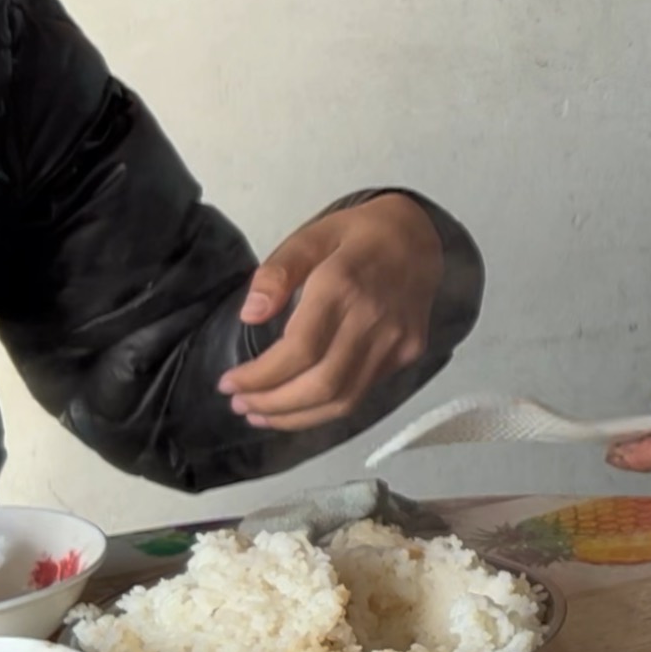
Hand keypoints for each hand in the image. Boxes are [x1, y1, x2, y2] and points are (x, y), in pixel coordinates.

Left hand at [219, 194, 444, 430]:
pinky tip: (298, 406)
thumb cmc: (358, 235)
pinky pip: (362, 393)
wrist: (420, 236)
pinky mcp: (408, 353)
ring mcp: (396, 340)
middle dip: (275, 405)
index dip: (262, 376)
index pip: (300, 349)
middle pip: (322, 384)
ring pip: (344, 400)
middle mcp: (373, 319)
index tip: (230, 383)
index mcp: (342, 285)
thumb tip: (250, 315)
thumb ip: (277, 273)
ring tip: (261, 415)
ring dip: (297, 416)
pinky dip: (325, 409)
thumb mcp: (310, 236)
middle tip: (240, 404)